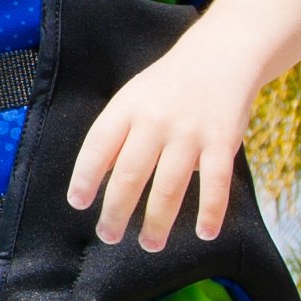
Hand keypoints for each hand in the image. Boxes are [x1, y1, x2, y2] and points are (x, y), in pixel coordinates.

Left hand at [65, 39, 258, 251]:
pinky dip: (210, 210)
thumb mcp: (133, 99)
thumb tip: (96, 182)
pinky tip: (204, 233)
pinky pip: (216, 182)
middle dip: (116, 211)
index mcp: (127, 108)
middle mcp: (155, 121)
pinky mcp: (222, 141)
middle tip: (109, 235)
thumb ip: (116, 136)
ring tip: (150, 244)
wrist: (220, 56)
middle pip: (129, 174)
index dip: (85, 176)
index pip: (98, 146)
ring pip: (169, 186)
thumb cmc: (168, 87)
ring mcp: (189, 132)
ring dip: (157, 221)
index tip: (78, 203)